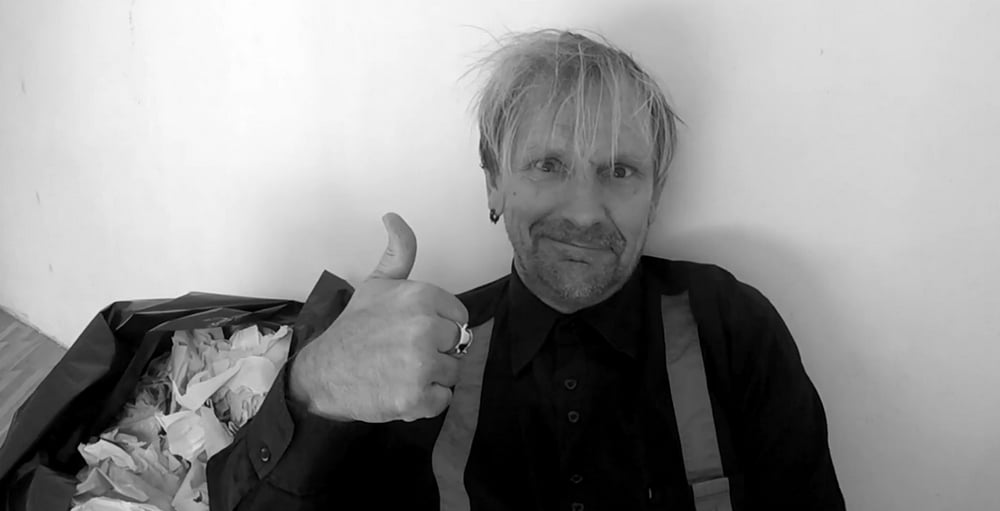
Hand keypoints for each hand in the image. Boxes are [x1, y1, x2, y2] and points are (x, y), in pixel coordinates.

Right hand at [289, 213, 467, 422]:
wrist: (322, 373)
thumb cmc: (354, 329)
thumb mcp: (376, 284)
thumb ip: (398, 252)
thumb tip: (393, 217)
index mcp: (421, 296)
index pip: (460, 317)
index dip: (439, 327)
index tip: (413, 331)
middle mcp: (424, 328)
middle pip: (459, 345)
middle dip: (436, 351)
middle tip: (404, 353)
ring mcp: (421, 364)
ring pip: (453, 372)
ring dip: (432, 377)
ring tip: (401, 371)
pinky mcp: (417, 398)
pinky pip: (444, 399)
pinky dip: (426, 401)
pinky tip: (401, 389)